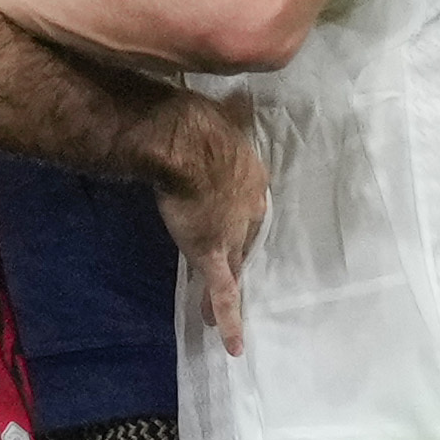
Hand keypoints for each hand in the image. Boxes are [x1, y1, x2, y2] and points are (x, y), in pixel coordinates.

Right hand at [153, 93, 269, 354]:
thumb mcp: (225, 115)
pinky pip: (222, 293)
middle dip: (237, 256)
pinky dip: (227, 319)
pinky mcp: (212, 252)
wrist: (188, 142)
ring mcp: (232, 233)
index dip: (239, 215)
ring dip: (228, 294)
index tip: (232, 221)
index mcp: (251, 177)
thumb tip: (240, 95)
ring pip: (233, 270)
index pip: (248, 204)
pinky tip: (231, 345)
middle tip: (232, 274)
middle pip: (245, 239)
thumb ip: (232, 111)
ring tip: (220, 320)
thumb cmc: (200, 123)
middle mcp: (250, 208)